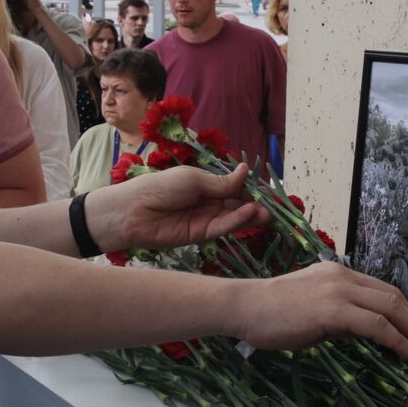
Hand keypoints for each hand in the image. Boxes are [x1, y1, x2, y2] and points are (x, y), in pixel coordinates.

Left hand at [88, 164, 270, 251]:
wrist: (133, 212)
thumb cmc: (159, 187)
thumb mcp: (193, 179)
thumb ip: (221, 182)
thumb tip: (246, 171)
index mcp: (205, 184)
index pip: (234, 186)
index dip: (251, 187)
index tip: (269, 188)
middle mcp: (207, 202)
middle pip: (237, 203)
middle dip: (255, 203)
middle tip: (274, 205)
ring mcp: (205, 219)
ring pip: (233, 217)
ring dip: (250, 215)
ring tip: (266, 212)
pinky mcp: (201, 236)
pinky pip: (223, 227)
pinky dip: (237, 221)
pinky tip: (249, 213)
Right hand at [236, 262, 407, 360]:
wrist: (245, 307)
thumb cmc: (269, 311)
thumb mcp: (311, 306)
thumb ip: (338, 313)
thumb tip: (362, 331)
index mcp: (337, 273)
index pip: (382, 290)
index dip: (403, 312)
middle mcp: (342, 276)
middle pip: (393, 297)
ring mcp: (339, 291)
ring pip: (390, 309)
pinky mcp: (334, 310)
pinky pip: (376, 325)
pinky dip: (396, 340)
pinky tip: (404, 353)